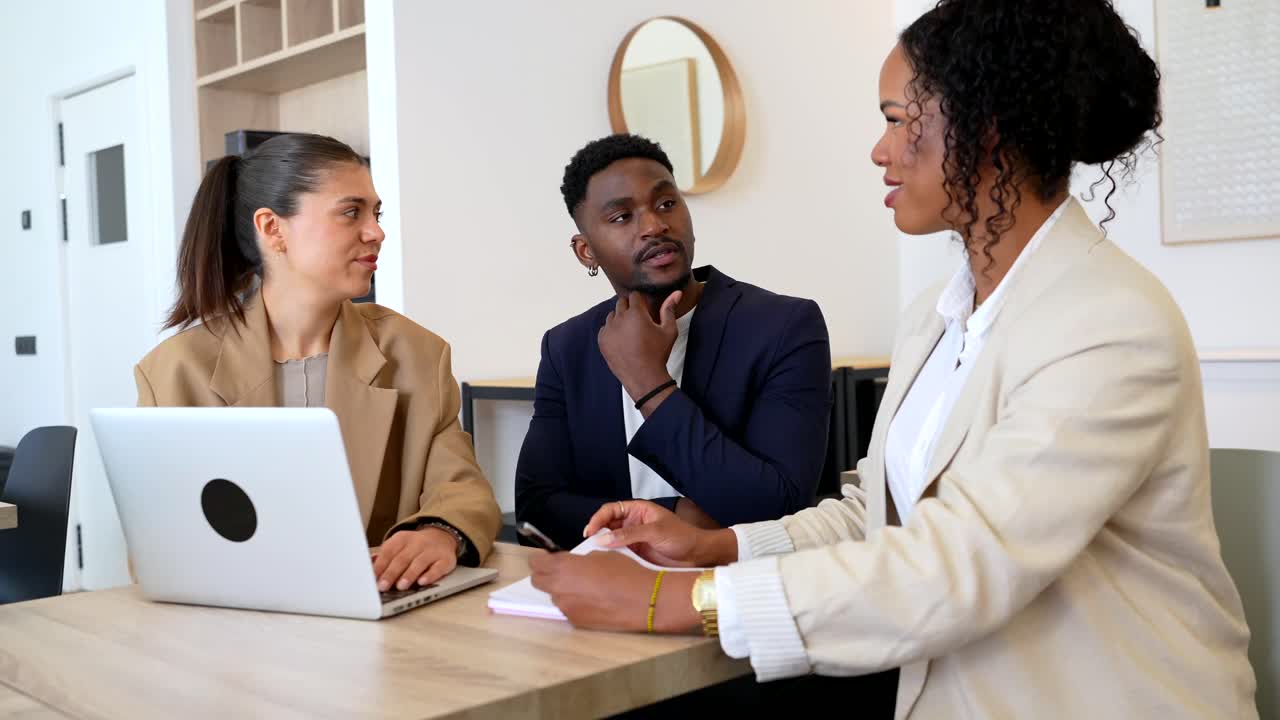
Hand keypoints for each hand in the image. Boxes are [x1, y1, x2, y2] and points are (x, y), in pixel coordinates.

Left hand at [372, 527, 457, 590]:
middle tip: (383, 586)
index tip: (372, 579)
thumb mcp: (399, 546)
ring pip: (419, 563)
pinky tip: (422, 582)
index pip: (388, 551)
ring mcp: (432, 551)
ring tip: (400, 586)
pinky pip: (438, 568)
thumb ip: (384, 556)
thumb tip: (369, 566)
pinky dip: (430, 575)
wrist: (442, 536)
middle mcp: (417, 542)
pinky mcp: (446, 559)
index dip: (380, 566)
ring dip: (409, 575)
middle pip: (402, 558)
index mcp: (402, 538)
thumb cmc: (415, 547)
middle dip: (391, 573)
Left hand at [528, 550, 698, 632]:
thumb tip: (572, 564)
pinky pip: (568, 608)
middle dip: (545, 573)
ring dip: (561, 589)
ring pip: (554, 595)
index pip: (535, 562)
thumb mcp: (600, 554)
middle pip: (537, 581)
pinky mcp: (576, 621)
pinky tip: (592, 599)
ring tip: (583, 585)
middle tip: (560, 569)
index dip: (539, 558)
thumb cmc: (625, 573)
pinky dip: (574, 602)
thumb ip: (578, 560)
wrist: (642, 599)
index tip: (546, 556)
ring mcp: (566, 607)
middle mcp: (559, 589)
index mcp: (563, 567)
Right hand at [584, 500, 737, 567]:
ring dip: (603, 547)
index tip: (590, 531)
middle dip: (597, 533)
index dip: (598, 519)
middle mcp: (633, 523)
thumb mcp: (655, 531)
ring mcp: (634, 540)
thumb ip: (629, 534)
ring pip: (611, 541)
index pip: (610, 510)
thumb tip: (603, 538)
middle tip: (588, 546)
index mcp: (637, 510)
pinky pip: (619, 555)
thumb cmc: (682, 536)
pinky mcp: (637, 555)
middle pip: (608, 525)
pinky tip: (607, 564)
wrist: (698, 555)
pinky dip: (611, 559)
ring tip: (593, 556)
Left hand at [597, 291, 683, 409]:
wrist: (644, 377)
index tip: (645, 311)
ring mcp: (609, 330)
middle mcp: (619, 319)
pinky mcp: (602, 340)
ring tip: (630, 332)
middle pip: (621, 303)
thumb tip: (677, 292)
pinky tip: (622, 340)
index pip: (634, 296)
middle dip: (629, 308)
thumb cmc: (658, 353)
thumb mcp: (669, 330)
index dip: (640, 302)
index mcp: (636, 314)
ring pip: (612, 315)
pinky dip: (611, 331)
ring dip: (619, 319)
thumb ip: (670, 309)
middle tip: (638, 322)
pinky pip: (604, 328)